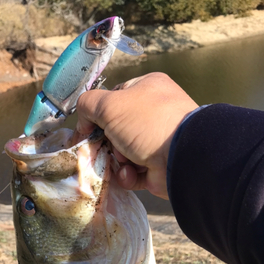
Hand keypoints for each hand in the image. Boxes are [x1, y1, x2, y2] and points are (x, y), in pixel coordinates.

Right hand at [75, 72, 197, 198]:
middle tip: (101, 148)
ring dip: (116, 160)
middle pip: (115, 128)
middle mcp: (154, 112)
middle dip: (106, 141)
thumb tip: (83, 120)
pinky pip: (132, 171)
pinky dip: (127, 174)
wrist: (180, 157)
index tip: (86, 129)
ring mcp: (156, 140)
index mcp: (147, 88)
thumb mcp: (110, 105)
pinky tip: (132, 173)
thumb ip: (88, 104)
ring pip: (121, 152)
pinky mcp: (157, 166)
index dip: (96, 114)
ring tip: (124, 161)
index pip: (113, 98)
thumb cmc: (146, 122)